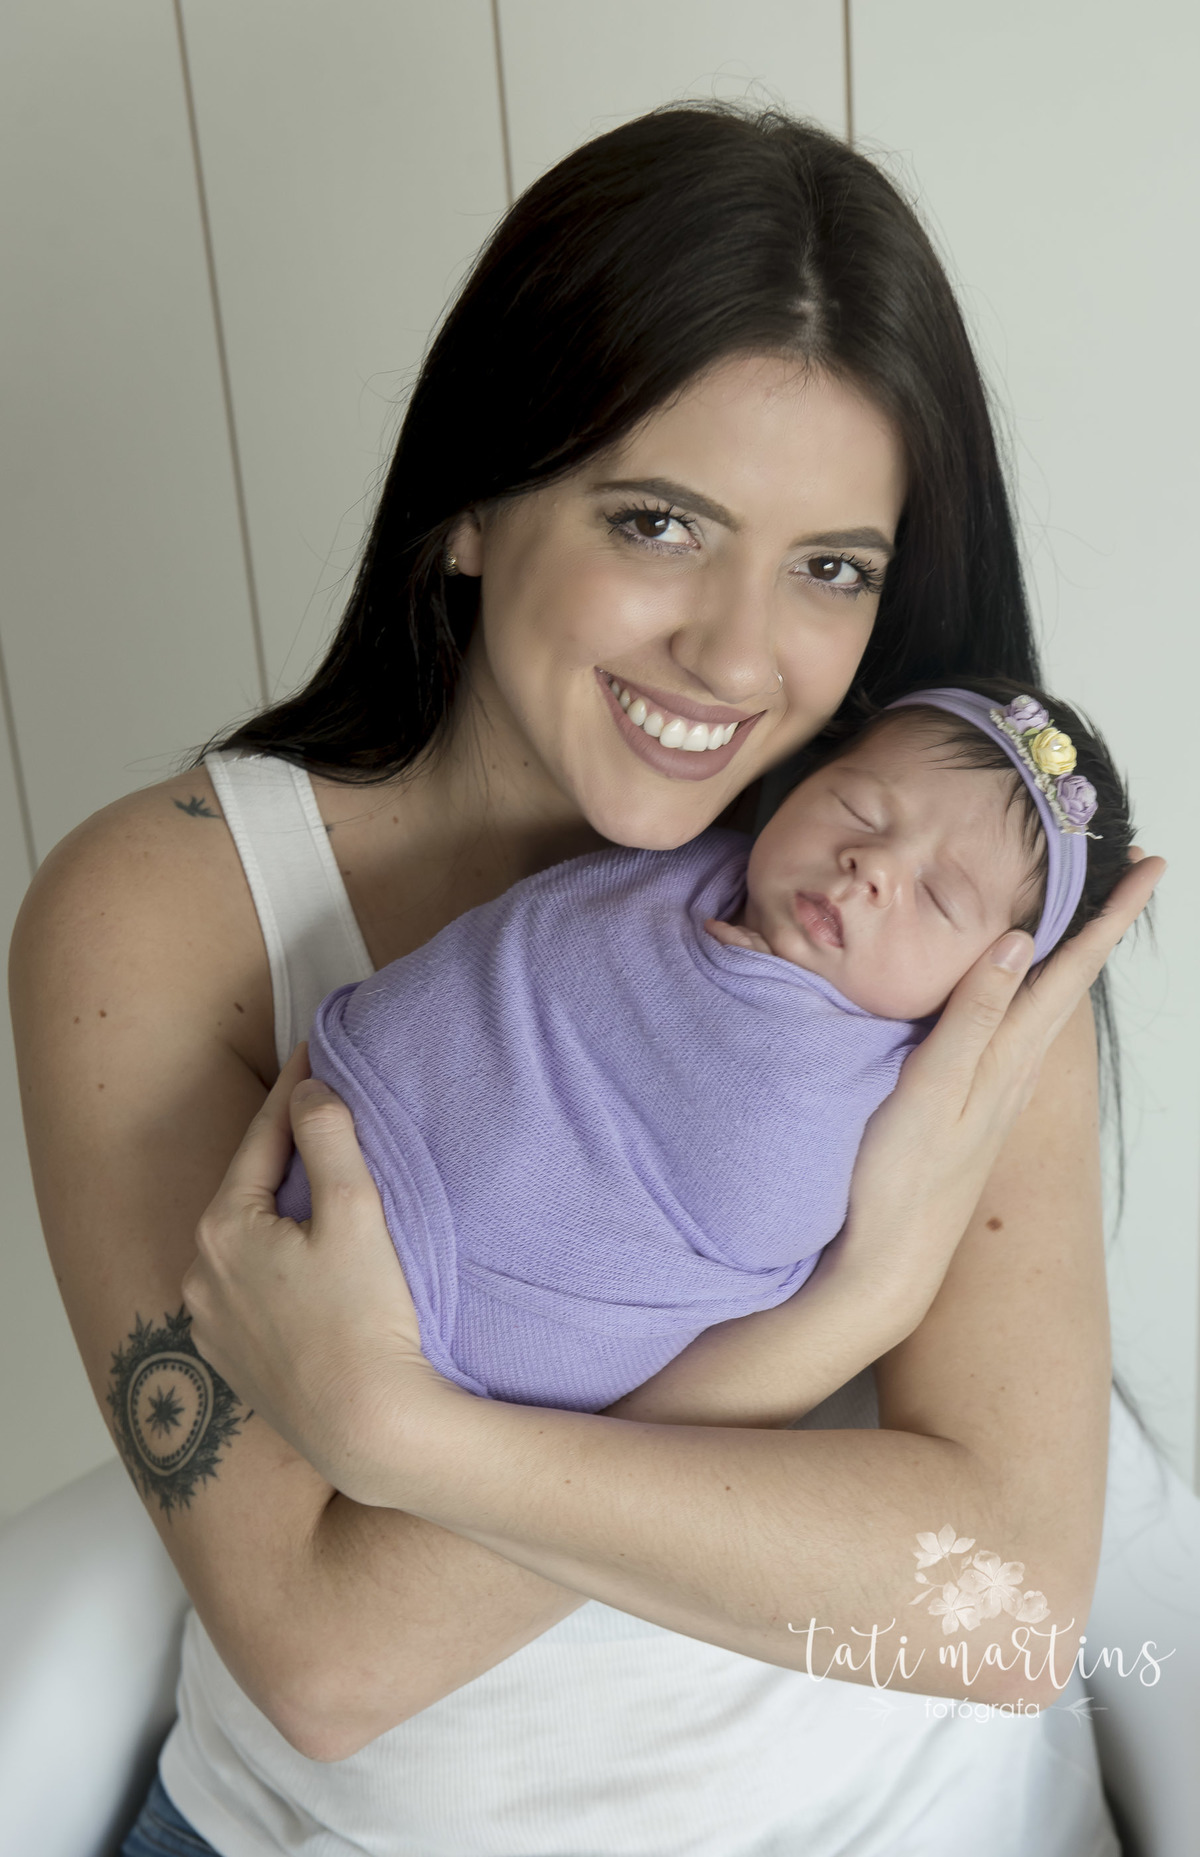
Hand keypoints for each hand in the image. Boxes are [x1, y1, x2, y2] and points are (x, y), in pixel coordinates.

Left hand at [182, 1043, 453, 1496]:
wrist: (370, 1430)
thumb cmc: (368, 1323)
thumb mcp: (355, 1211)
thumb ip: (328, 1138)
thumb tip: (309, 1090)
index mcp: (223, 1228)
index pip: (263, 1136)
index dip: (295, 1089)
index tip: (317, 1049)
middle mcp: (200, 1273)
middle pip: (252, 1187)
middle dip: (287, 1150)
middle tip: (327, 1110)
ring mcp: (211, 1322)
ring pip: (250, 1240)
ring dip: (282, 1210)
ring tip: (325, 1185)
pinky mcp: (233, 1361)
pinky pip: (252, 1288)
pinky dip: (278, 1262)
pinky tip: (312, 1264)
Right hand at [837, 849, 1164, 1320]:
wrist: (888, 1265)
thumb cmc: (901, 1180)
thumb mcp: (933, 1090)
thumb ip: (973, 1016)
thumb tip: (1016, 940)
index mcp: (1009, 1057)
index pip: (1071, 969)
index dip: (1111, 915)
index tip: (1151, 866)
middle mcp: (1015, 1070)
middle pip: (1068, 981)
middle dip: (1098, 923)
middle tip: (1123, 871)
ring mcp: (997, 1092)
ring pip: (1045, 1005)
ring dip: (1068, 955)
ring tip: (1079, 913)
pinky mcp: (973, 1106)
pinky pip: (1014, 1029)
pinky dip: (1027, 991)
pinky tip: (1010, 990)